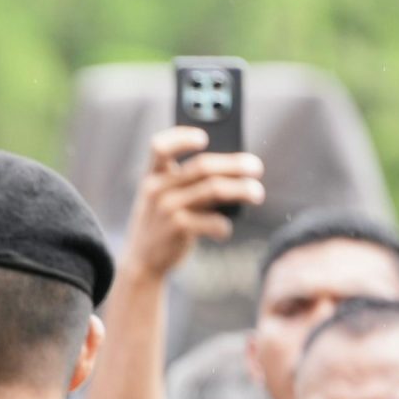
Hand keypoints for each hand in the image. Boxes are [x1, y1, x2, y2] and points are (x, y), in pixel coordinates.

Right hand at [116, 127, 265, 285]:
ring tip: (257, 194)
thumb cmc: (161, 223)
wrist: (142, 261)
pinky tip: (224, 230)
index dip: (182, 137)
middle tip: (256, 168)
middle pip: (203, 165)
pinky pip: (213, 220)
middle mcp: (157, 188)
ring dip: (242, 190)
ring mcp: (166, 208)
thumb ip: (184, 181)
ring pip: (214, 188)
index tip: (204, 138)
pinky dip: (224, 225)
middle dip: (235, 164)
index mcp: (152, 175)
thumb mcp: (161, 197)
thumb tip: (232, 168)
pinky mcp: (177, 228)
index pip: (159, 146)